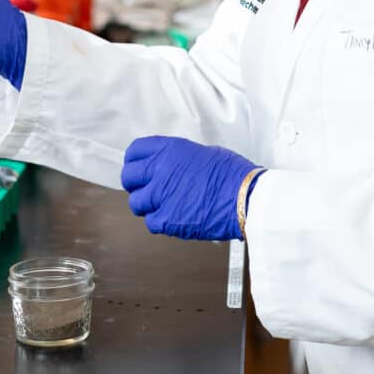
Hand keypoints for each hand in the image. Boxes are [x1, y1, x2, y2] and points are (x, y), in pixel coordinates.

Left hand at [121, 135, 262, 240]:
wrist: (245, 198)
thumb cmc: (232, 174)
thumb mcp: (203, 153)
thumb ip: (180, 159)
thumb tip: (173, 167)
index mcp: (170, 149)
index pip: (135, 151)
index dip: (135, 160)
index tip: (137, 166)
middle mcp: (160, 170)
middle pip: (128, 177)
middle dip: (135, 183)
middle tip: (144, 187)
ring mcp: (161, 196)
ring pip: (136, 203)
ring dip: (146, 205)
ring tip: (161, 205)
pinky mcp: (166, 220)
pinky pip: (151, 223)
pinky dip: (160, 222)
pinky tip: (173, 217)